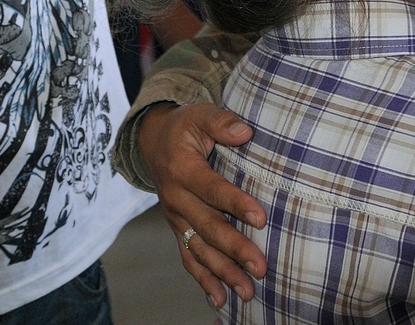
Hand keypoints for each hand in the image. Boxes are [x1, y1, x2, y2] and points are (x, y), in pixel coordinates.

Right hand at [138, 102, 267, 306]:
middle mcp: (176, 199)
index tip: (261, 218)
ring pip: (199, 250)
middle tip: (261, 267)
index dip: (236, 203)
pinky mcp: (178, 229)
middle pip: (207, 227)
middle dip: (235, 249)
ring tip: (248, 291)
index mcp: (183, 169)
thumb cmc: (184, 127)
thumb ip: (221, 122)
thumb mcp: (199, 114)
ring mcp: (176, 218)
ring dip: (223, 272)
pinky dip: (203, 281)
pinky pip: (189, 258)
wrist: (153, 143)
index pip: (212, 190)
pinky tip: (220, 300)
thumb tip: (245, 132)